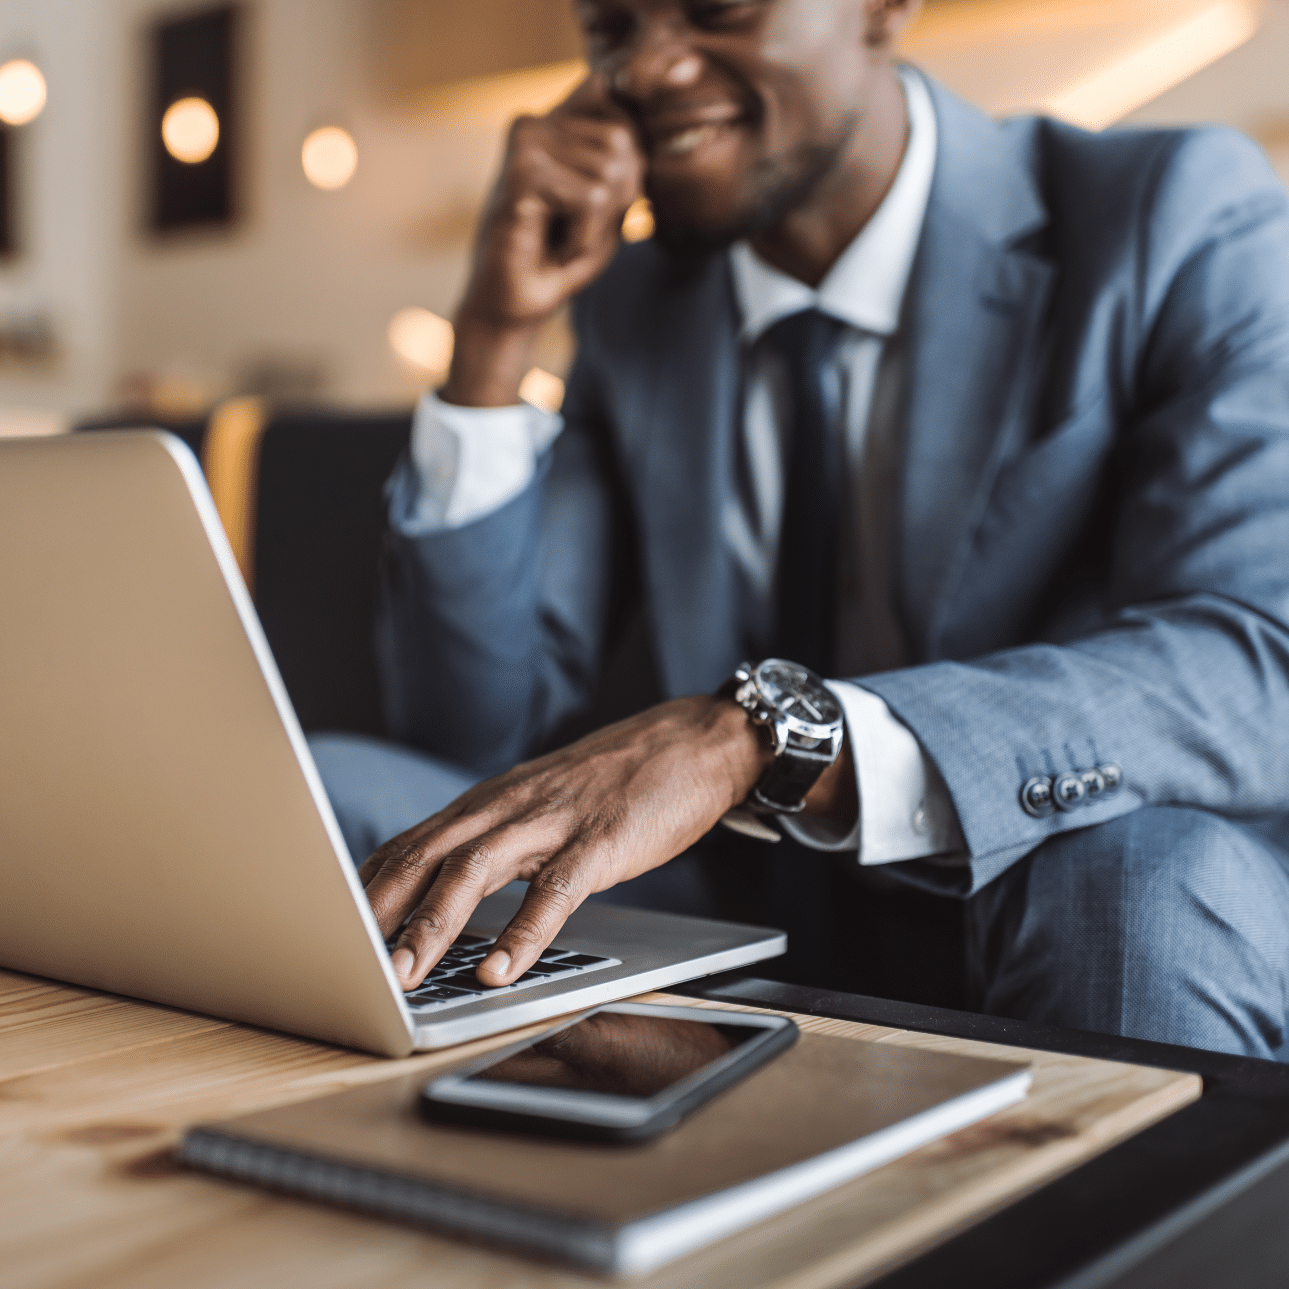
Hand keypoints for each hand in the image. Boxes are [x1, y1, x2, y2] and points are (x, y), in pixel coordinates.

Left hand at [360, 695, 855, 991]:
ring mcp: (553, 820)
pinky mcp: (601, 840)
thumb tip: (441, 890)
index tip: (325, 934)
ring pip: (474, 871)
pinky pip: (555, 890)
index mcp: (489, 802)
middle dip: (377, 913)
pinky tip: (501, 968)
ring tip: (404, 976)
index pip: (408, 846)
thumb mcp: (539, 804)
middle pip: (424, 857)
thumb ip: (493, 840)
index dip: (363, 891)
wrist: (693, 739)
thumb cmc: (614, 781)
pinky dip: (523, 932)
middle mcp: (507, 806)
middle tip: (340, 966)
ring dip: (432, 925)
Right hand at [442, 74, 644, 407]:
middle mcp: (536, 121)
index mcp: (555, 120)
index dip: (628, 166)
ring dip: (596, 223)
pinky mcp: (523, 168)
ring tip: (559, 238)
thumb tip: (616, 92)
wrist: (510, 308)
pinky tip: (552, 247)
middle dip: (615, 200)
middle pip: (624, 143)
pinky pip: (592, 198)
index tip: (591, 208)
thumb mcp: (610, 204)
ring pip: (612, 171)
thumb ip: (625, 154)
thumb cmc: (560, 259)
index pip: (622, 103)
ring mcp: (525, 140)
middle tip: (571, 229)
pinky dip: (583, 237)